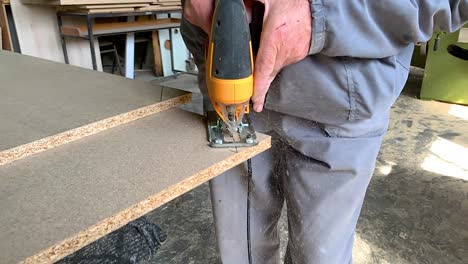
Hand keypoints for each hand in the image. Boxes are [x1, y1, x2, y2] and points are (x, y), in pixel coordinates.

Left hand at [184, 0, 311, 111]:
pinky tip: (272, 54)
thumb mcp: (268, 0)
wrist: (319, 7)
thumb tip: (235, 7)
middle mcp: (285, 50)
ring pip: (275, 67)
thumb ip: (249, 3)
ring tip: (258, 73)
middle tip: (253, 101)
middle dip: (259, 87)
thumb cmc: (294, 3)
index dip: (258, 89)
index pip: (263, 69)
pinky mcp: (299, 54)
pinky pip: (283, 62)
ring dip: (266, 70)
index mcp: (274, 38)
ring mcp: (293, 54)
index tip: (254, 102)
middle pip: (267, 73)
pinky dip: (276, 61)